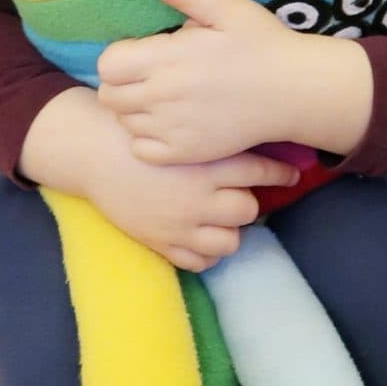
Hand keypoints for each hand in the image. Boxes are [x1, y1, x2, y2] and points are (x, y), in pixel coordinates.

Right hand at [82, 103, 298, 271]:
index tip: (292, 173)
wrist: (94, 154)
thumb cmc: (138, 130)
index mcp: (205, 165)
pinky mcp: (163, 244)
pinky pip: (200, 261)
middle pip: (247, 210)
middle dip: (246, 202)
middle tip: (239, 194)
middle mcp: (198, 198)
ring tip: (221, 219)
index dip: (280, 173)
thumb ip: (214, 131)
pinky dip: (207, 253)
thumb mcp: (179, 124)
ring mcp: (181, 226)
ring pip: (229, 242)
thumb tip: (254, 124)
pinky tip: (202, 236)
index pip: (258, 172)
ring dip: (230, 231)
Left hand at [97, 0, 302, 164]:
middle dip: (121, 83)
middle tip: (149, 74)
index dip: (119, 57)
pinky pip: (142, 150)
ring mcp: (174, 128)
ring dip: (134, 110)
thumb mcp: (229, 9)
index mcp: (169, 58)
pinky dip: (147, 138)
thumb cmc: (263, 44)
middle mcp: (164, 97)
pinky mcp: (186, 152)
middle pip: (109, 96)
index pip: (108, 65)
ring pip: (124, 122)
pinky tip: (168, 122)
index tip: (141, 52)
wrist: (296, 92)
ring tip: (161, 96)